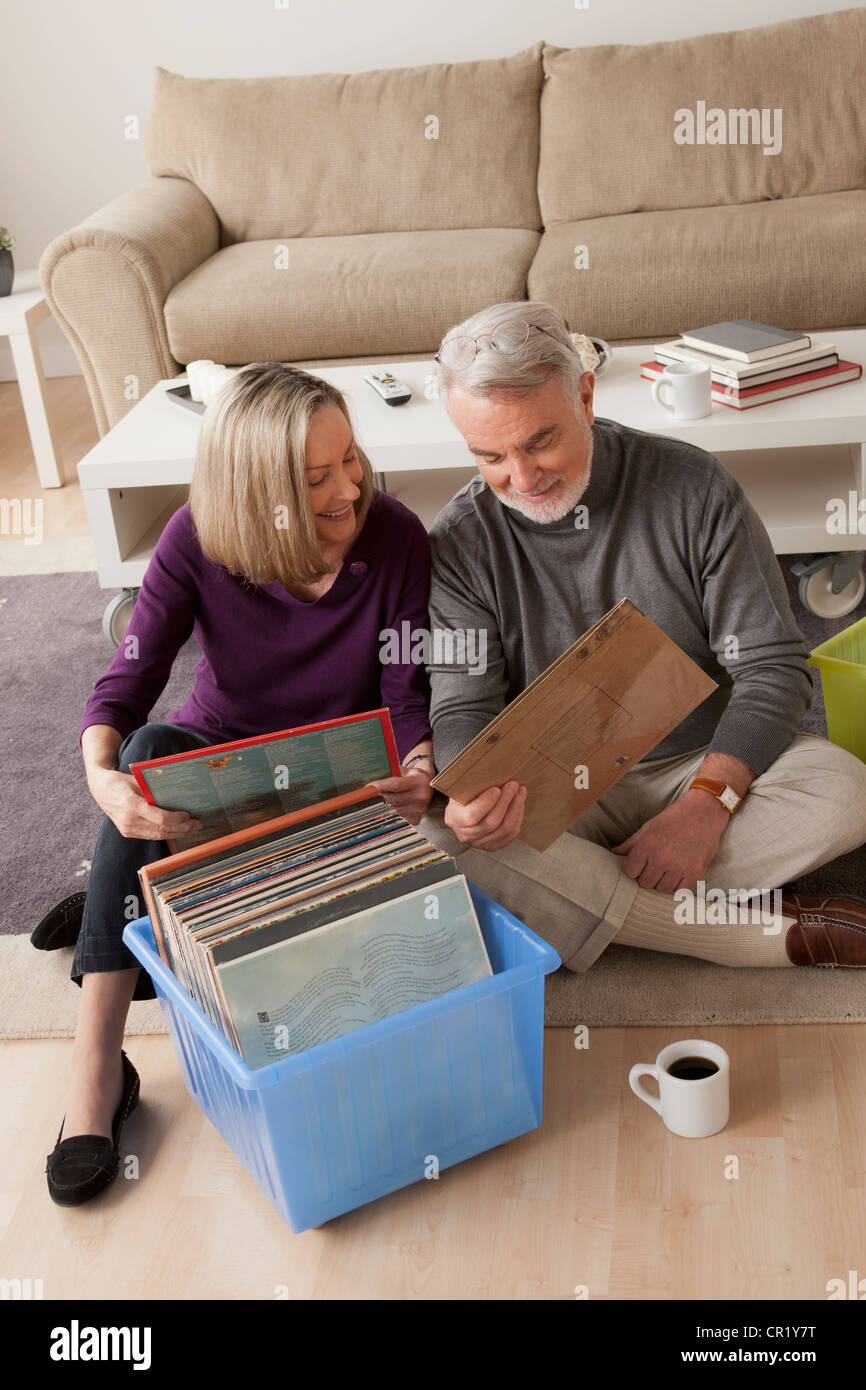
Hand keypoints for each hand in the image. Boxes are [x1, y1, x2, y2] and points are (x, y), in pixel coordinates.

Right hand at [87, 768, 201, 841]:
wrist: (100, 789)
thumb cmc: (121, 781)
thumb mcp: (138, 780)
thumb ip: (154, 790)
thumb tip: (179, 795)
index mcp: (132, 804)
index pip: (160, 819)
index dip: (177, 820)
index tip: (188, 815)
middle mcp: (129, 820)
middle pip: (161, 830)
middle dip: (182, 829)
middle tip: (197, 825)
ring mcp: (127, 829)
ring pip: (157, 836)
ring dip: (176, 834)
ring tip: (191, 829)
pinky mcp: (127, 832)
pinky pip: (150, 836)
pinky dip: (165, 834)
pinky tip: (177, 831)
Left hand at [365, 766, 433, 824]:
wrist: (428, 785)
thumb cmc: (411, 776)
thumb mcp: (404, 770)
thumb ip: (390, 772)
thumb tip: (370, 779)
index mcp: (420, 781)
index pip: (396, 785)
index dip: (380, 786)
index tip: (368, 787)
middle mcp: (422, 796)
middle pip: (392, 799)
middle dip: (379, 796)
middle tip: (371, 793)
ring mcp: (420, 810)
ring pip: (392, 809)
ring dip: (384, 804)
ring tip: (385, 798)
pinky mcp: (416, 819)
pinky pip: (396, 816)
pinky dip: (392, 811)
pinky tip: (394, 805)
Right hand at [444, 780, 526, 850]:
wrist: (463, 809)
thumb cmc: (464, 794)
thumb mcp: (462, 787)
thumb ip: (473, 783)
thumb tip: (494, 772)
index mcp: (454, 819)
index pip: (472, 816)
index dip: (487, 803)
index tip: (497, 789)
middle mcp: (465, 835)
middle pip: (491, 823)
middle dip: (506, 802)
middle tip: (513, 785)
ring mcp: (479, 843)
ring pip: (504, 830)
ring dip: (516, 808)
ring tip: (520, 792)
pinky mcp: (492, 845)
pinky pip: (510, 835)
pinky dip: (518, 818)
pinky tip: (520, 804)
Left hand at [611, 790, 728, 892]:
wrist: (704, 812)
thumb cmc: (674, 818)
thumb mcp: (649, 827)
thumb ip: (630, 843)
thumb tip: (613, 853)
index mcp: (647, 846)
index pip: (630, 871)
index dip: (634, 868)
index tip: (640, 863)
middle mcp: (662, 858)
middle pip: (645, 883)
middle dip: (648, 876)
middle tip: (655, 866)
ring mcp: (679, 867)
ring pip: (662, 889)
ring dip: (663, 882)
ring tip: (667, 870)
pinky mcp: (696, 872)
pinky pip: (681, 891)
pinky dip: (679, 886)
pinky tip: (679, 876)